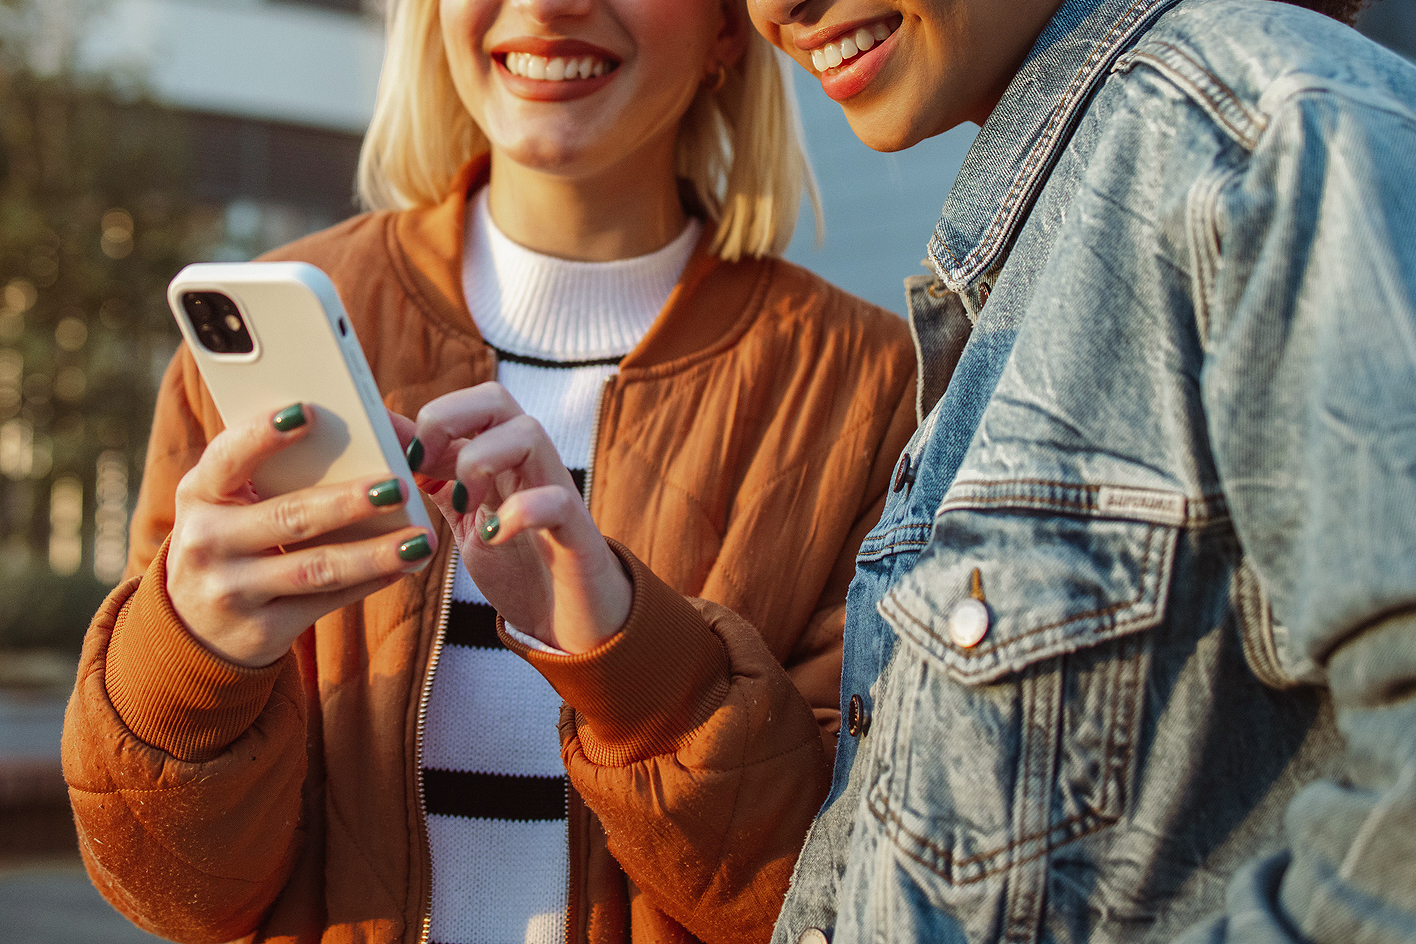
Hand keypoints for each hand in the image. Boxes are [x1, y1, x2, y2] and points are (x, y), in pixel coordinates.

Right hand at [166, 403, 436, 666]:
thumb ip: (268, 469)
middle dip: (347, 502)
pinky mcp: (261, 630)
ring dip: (374, 553)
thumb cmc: (229, 536)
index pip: (228, 457)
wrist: (194, 625)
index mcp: (198, 493)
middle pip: (288, 516)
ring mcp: (231, 590)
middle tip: (397, 486)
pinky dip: (370, 582)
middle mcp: (205, 541)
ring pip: (315, 567)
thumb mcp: (227, 500)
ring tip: (420, 539)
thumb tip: (357, 432)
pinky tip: (405, 565)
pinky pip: (326, 602)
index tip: (307, 410)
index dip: (264, 434)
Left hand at [395, 383, 631, 653]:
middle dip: (447, 419)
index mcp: (501, 457)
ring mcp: (554, 493)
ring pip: (528, 433)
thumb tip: (386, 436)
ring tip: (463, 506)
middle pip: (496, 398)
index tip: (396, 457)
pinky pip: (557, 500)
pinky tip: (495, 535)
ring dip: (480, 461)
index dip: (425, 418)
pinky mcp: (576, 533)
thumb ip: (434, 476)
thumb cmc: (519, 565)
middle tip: (422, 465)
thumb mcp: (464, 516)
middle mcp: (529, 464)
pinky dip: (521, 512)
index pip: (468, 403)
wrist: (571, 623)